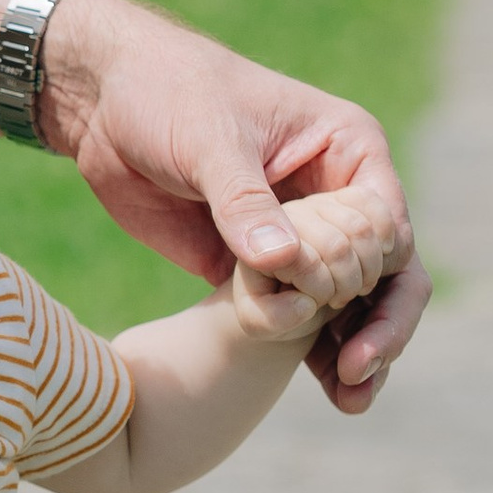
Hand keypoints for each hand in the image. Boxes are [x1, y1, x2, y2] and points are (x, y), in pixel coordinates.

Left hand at [32, 0, 426, 411]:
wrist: (103, 105)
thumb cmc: (167, 92)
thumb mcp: (209, 139)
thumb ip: (244, 201)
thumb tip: (284, 262)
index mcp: (348, 149)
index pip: (388, 223)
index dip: (378, 272)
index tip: (341, 306)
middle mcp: (336, 197)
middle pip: (385, 273)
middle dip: (381, 324)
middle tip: (357, 371)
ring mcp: (301, 237)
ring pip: (351, 305)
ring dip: (356, 351)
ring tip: (350, 399)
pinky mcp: (260, 270)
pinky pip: (301, 318)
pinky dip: (312, 352)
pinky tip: (324, 391)